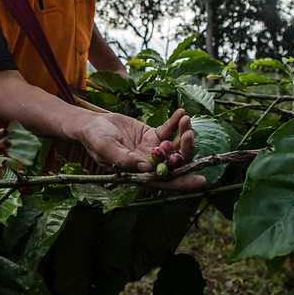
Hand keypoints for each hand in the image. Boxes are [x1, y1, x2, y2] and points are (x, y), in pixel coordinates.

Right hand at [77, 108, 205, 189]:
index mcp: (139, 173)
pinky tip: (181, 112)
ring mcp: (152, 149)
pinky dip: (176, 122)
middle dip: (186, 150)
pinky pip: (169, 130)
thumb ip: (125, 159)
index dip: (184, 182)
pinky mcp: (152, 135)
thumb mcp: (106, 148)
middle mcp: (149, 164)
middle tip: (189, 133)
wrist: (91, 124)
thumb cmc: (94, 139)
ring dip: (183, 134)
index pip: (165, 181)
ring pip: (176, 146)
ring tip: (185, 120)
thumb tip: (147, 168)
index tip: (202, 180)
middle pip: (175, 163)